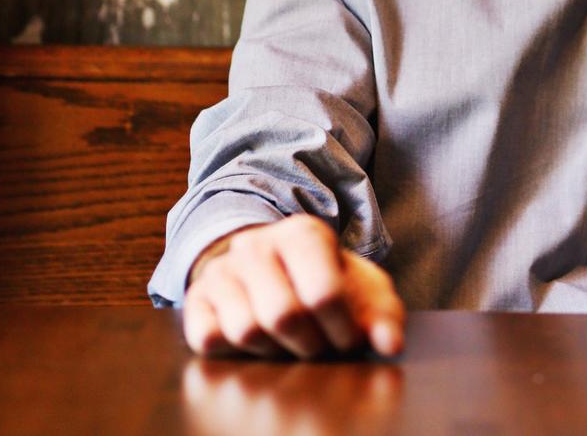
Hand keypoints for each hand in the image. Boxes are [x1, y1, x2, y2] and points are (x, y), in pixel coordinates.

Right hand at [182, 215, 405, 360]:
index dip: (341, 331)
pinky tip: (254, 342)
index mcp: (304, 234)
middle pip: (284, 315)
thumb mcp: (360, 290)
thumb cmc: (321, 282)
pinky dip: (233, 352)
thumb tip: (390, 344)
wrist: (266, 267)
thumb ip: (382, 315)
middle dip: (308, 345)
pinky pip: (208, 338)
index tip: (347, 340)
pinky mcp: (196, 298)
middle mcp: (258, 244)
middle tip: (318, 347)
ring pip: (246, 330)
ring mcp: (223, 270)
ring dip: (273, 350)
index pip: (324, 292)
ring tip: (288, 342)